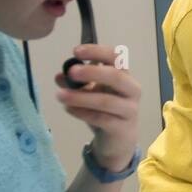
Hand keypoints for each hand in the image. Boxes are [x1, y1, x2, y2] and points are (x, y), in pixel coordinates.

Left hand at [56, 44, 141, 172]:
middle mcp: (132, 90)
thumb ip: (75, 83)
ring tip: (60, 95)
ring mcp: (129, 110)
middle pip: (116, 76)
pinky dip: (82, 112)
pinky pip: (101, 118)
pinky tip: (68, 109)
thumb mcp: (89, 93)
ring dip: (81, 97)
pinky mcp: (122, 128)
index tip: (75, 51)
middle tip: (71, 72)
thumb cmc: (105, 110)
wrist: (118, 140)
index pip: (116, 57)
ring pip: (106, 101)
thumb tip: (59, 75)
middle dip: (92, 73)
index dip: (97, 52)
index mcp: (124, 76)